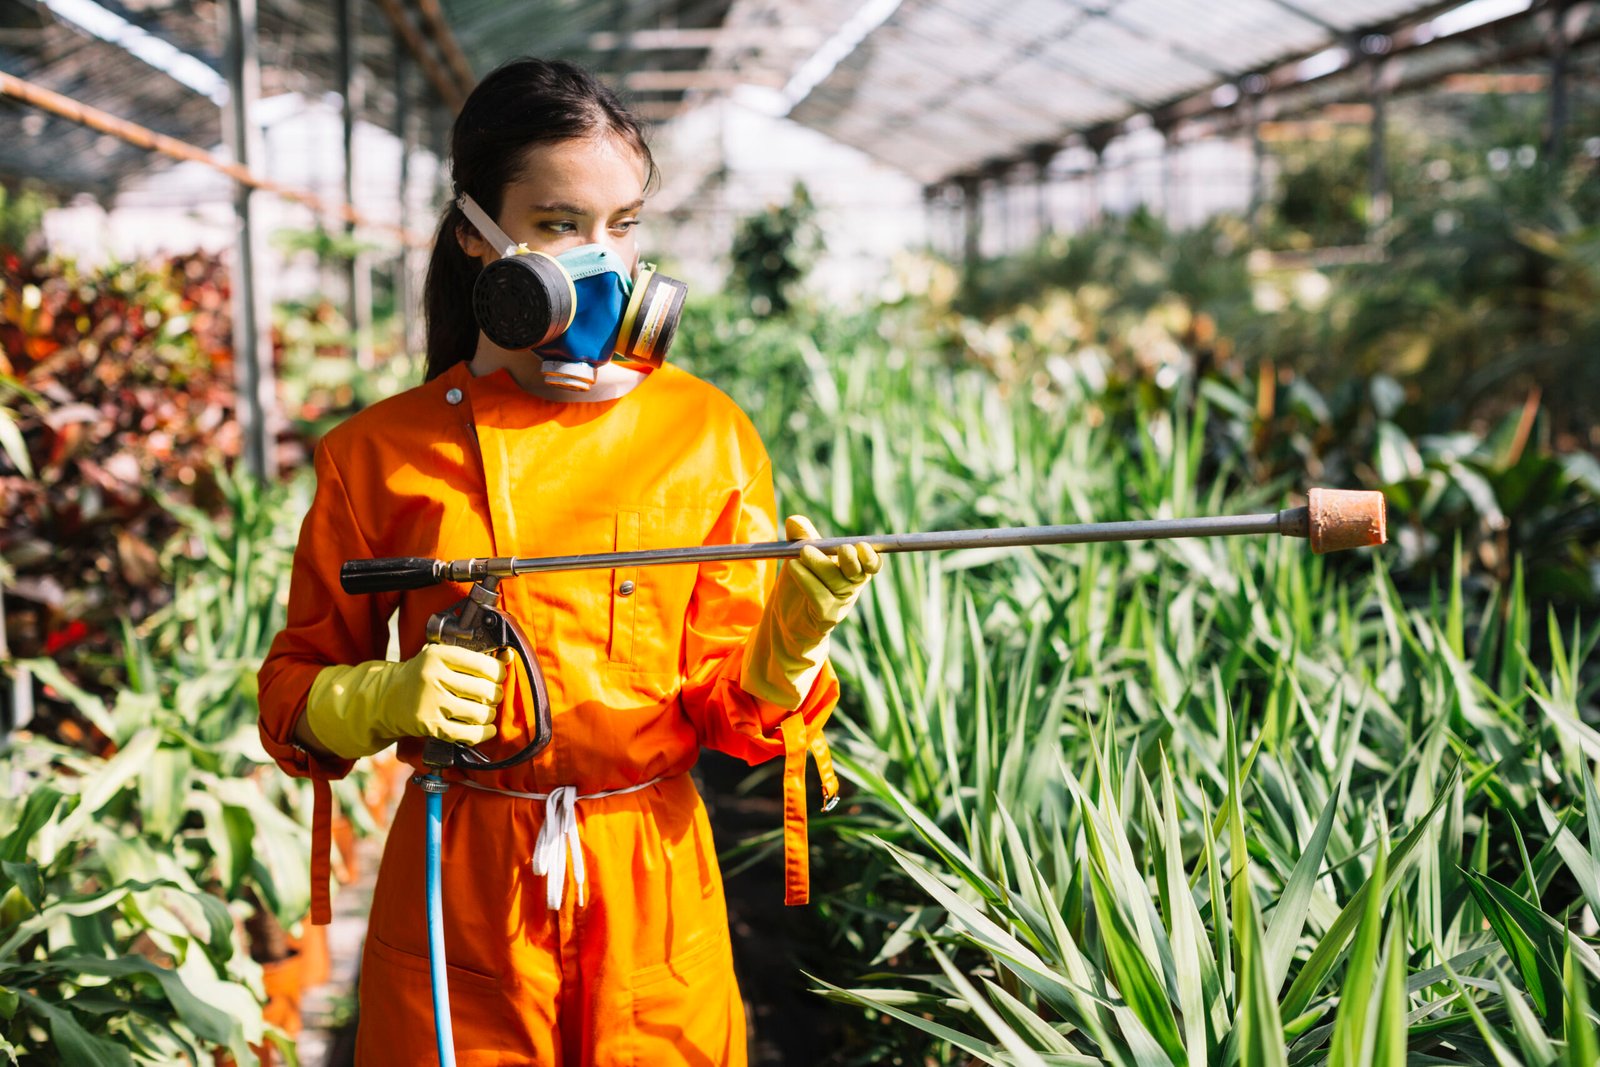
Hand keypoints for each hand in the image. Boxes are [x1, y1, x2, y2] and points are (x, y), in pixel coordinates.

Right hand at [302, 644, 508, 760]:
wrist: (385, 698)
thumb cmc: (420, 675)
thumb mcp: (439, 657)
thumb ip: (470, 657)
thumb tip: (508, 657)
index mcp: (438, 655)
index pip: (484, 665)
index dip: (499, 672)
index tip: (499, 676)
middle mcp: (433, 677)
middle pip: (485, 691)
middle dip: (495, 695)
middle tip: (492, 695)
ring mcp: (430, 702)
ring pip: (480, 713)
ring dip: (489, 715)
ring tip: (485, 711)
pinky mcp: (429, 725)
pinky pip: (467, 734)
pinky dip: (483, 733)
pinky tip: (486, 729)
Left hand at [739, 515, 881, 709]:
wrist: (786, 620)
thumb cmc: (800, 583)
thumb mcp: (800, 556)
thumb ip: (801, 537)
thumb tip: (794, 520)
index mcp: (854, 570)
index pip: (872, 564)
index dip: (871, 557)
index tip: (861, 546)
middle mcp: (852, 588)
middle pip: (858, 574)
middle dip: (851, 560)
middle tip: (841, 548)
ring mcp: (840, 604)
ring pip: (836, 583)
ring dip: (820, 565)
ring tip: (802, 552)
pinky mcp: (826, 617)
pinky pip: (820, 597)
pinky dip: (807, 580)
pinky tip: (793, 567)